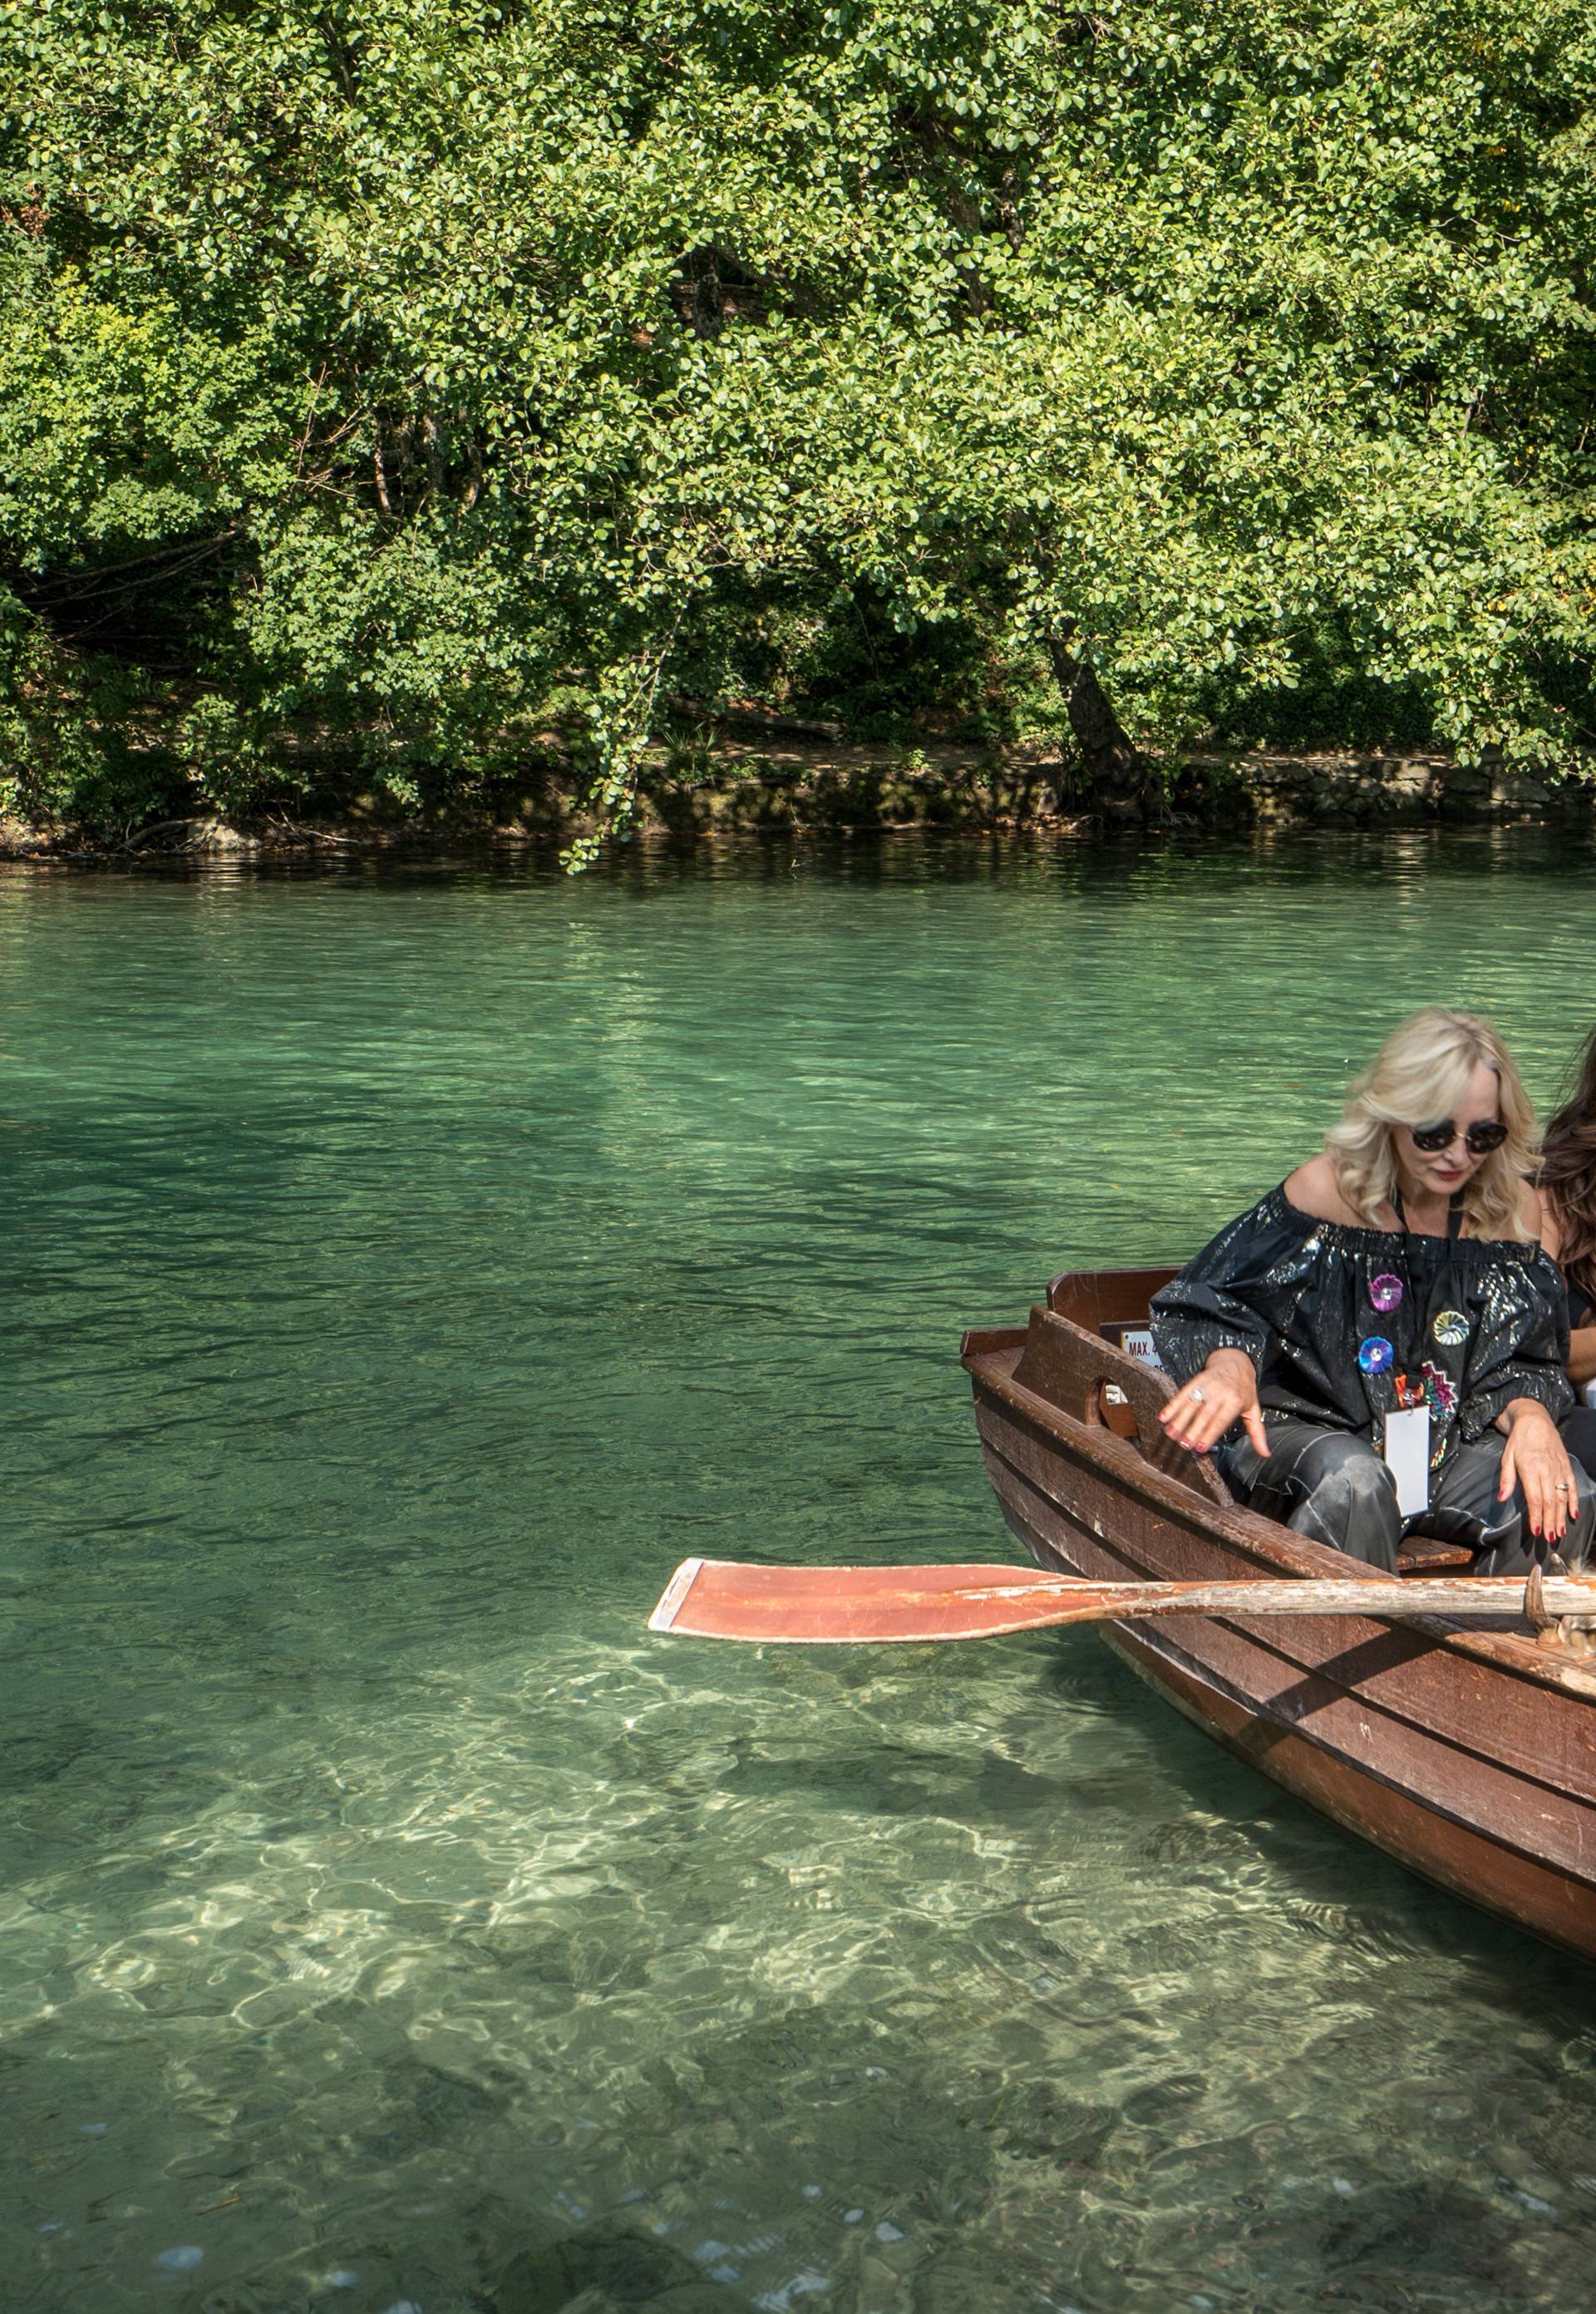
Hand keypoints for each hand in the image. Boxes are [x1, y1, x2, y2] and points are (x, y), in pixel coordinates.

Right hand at [1157, 1349, 1268, 1457]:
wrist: (1235, 1361)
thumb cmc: (1244, 1390)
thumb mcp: (1253, 1410)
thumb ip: (1257, 1433)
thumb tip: (1265, 1454)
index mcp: (1236, 1401)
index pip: (1221, 1420)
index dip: (1209, 1434)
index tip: (1199, 1448)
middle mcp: (1221, 1392)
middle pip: (1204, 1414)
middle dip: (1192, 1430)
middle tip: (1183, 1444)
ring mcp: (1207, 1385)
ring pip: (1191, 1404)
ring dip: (1179, 1420)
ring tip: (1170, 1434)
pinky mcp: (1196, 1380)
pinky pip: (1182, 1393)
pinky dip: (1172, 1405)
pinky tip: (1163, 1416)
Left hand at [1498, 1400, 1577, 1541]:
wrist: (1535, 1421)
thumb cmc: (1519, 1440)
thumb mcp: (1506, 1457)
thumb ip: (1506, 1479)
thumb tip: (1501, 1499)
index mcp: (1530, 1469)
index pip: (1534, 1499)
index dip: (1536, 1516)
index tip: (1537, 1531)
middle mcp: (1547, 1470)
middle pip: (1549, 1501)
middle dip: (1549, 1521)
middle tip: (1550, 1538)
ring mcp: (1559, 1469)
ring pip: (1562, 1497)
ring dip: (1561, 1516)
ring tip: (1560, 1532)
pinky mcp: (1566, 1467)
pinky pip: (1572, 1487)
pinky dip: (1574, 1501)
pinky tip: (1573, 1515)